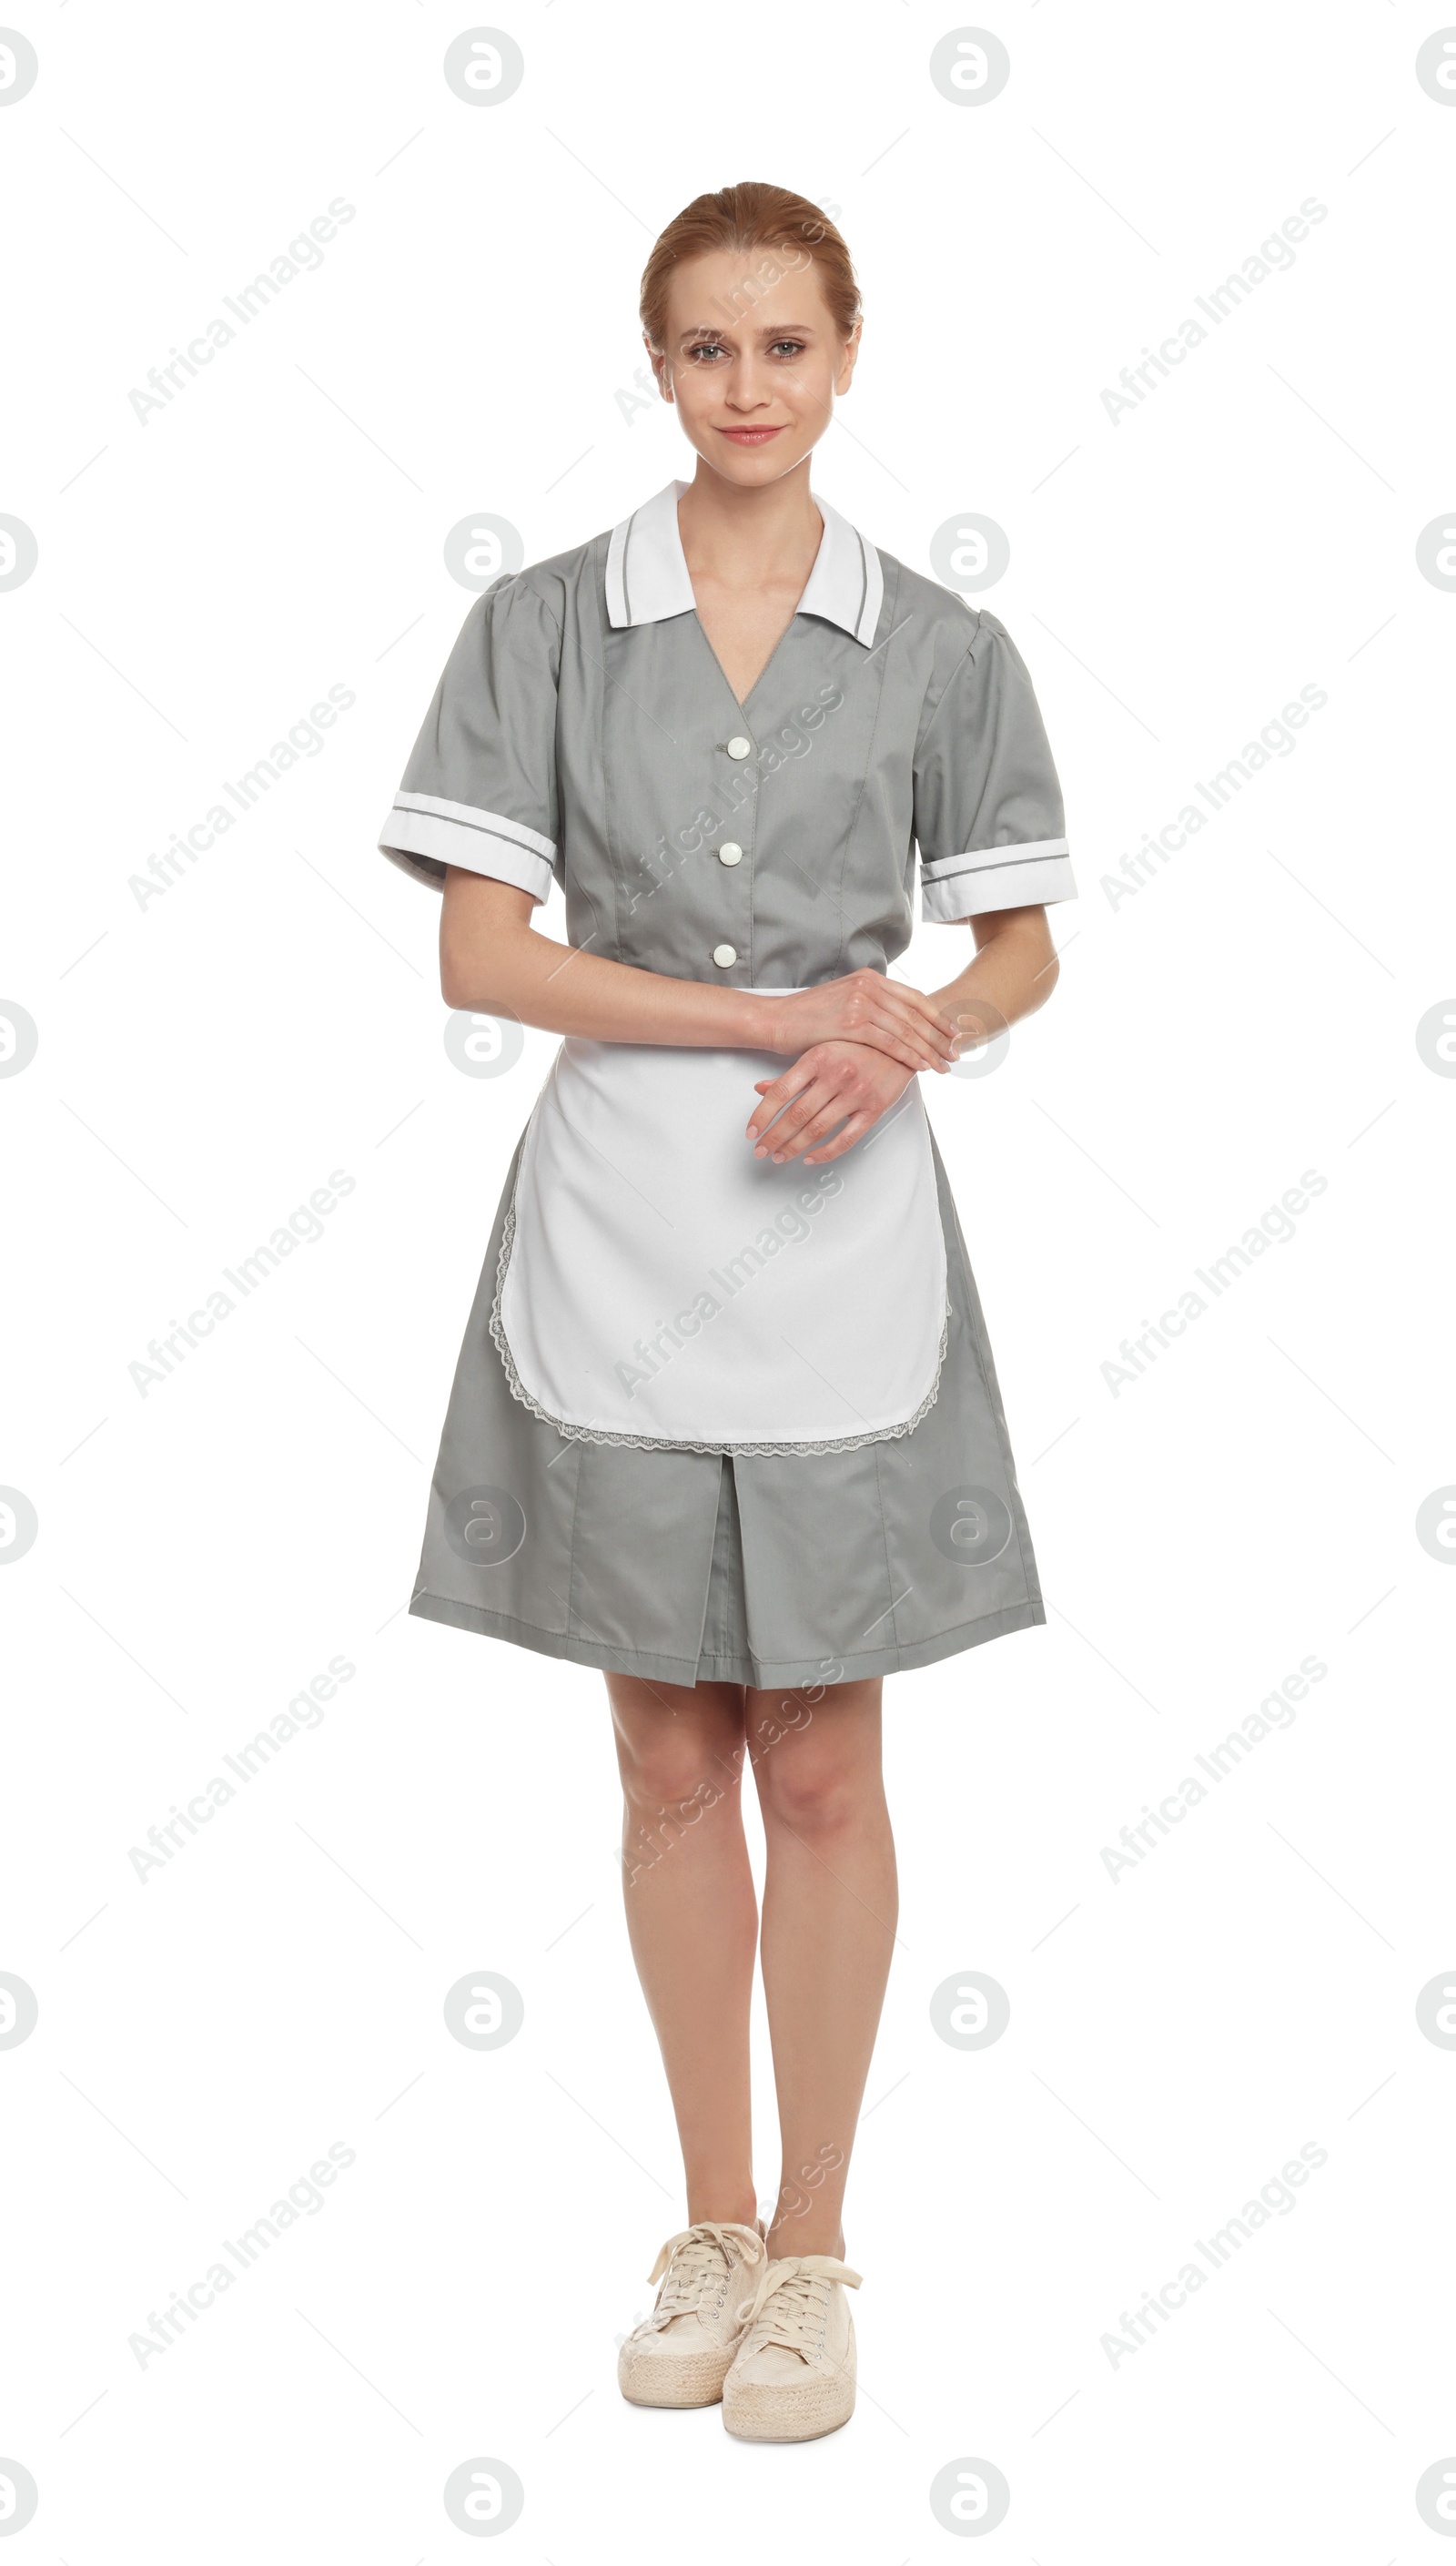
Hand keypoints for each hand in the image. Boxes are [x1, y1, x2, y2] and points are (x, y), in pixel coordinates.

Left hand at [747, 1041, 914, 1165]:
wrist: (903, 1044)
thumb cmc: (861, 1046)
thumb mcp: (822, 1051)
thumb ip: (792, 1073)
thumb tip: (761, 1089)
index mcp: (819, 1057)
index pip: (781, 1092)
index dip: (762, 1115)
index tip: (752, 1131)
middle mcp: (837, 1074)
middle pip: (796, 1114)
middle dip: (774, 1137)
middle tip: (761, 1150)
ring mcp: (857, 1093)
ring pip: (817, 1129)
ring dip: (794, 1147)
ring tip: (781, 1155)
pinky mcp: (874, 1108)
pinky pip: (847, 1138)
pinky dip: (826, 1152)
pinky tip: (811, 1157)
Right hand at [759, 969, 958, 1076]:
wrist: (776, 1020)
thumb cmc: (807, 1016)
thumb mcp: (843, 1000)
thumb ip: (870, 1003)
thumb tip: (894, 1019)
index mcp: (870, 978)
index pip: (914, 998)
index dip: (937, 1017)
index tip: (954, 1032)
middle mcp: (868, 986)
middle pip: (915, 1014)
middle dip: (939, 1037)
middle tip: (957, 1052)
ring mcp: (860, 1003)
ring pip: (906, 1029)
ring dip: (929, 1049)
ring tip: (944, 1064)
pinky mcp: (851, 1023)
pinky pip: (890, 1042)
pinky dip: (909, 1055)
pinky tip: (921, 1065)